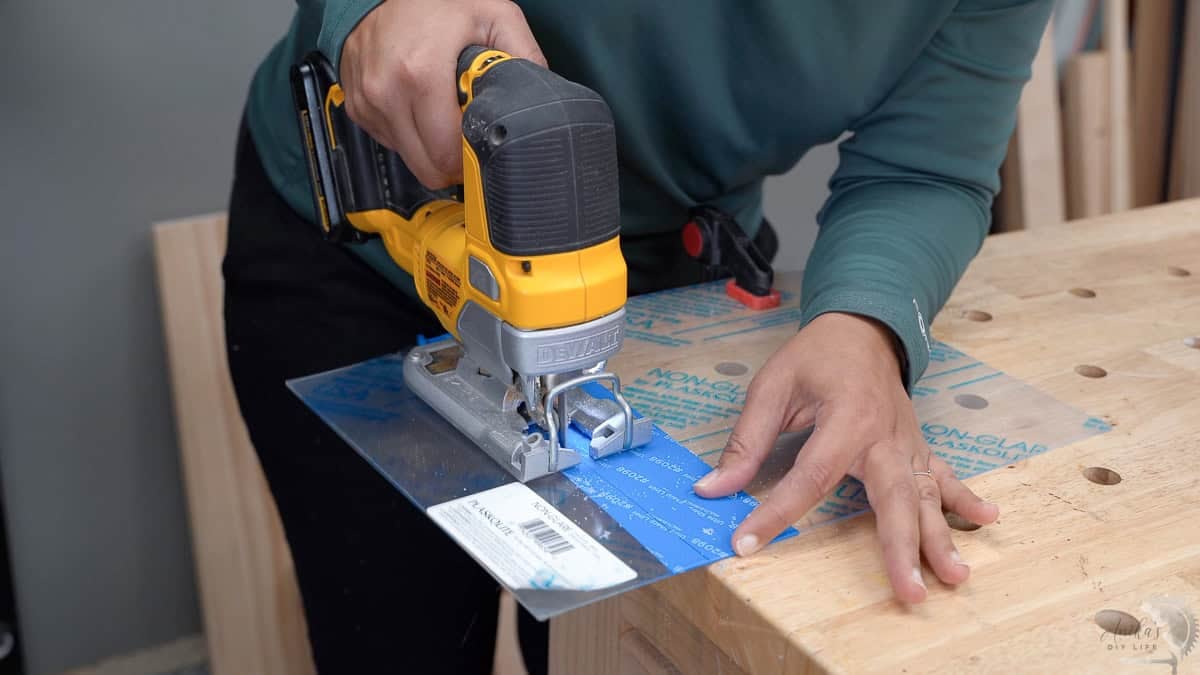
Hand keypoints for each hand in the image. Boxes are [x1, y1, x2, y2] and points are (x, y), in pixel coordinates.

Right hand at [341, 0, 545, 187]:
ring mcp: (367, 102)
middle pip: (427, 168)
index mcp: (420, 74)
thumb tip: (541, 96)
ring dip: (429, 147)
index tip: (481, 144)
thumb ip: (524, 56)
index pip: (447, 154)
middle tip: (466, 138)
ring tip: (441, 114)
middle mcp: (387, 92)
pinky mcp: (357, 107)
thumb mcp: (494, 16)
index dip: (471, 158)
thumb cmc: (436, 2)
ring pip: (409, 159)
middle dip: (452, 163)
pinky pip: (389, 142)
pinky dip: (408, 133)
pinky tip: (418, 106)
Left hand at [693, 312, 998, 602]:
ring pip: (926, 496)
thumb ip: (747, 440)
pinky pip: (942, 476)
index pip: (810, 476)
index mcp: (845, 418)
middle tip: (909, 592)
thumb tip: (713, 488)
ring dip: (940, 537)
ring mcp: (907, 443)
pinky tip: (988, 519)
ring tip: (955, 576)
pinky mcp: (916, 446)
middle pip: (894, 499)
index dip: (777, 512)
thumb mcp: (771, 386)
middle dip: (901, 548)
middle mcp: (884, 435)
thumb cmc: (815, 356)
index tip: (746, 543)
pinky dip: (964, 499)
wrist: (862, 327)